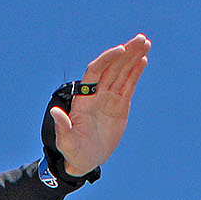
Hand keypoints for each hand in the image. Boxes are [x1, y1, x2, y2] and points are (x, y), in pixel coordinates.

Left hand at [51, 35, 151, 177]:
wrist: (86, 160)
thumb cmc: (73, 152)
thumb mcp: (66, 141)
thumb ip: (62, 126)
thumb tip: (54, 112)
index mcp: (83, 99)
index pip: (95, 72)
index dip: (107, 59)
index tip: (121, 50)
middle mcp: (96, 94)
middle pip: (112, 67)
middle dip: (126, 52)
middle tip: (141, 39)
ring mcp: (109, 99)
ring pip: (122, 73)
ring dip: (134, 57)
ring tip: (146, 43)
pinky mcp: (120, 105)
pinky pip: (129, 85)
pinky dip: (136, 72)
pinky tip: (143, 59)